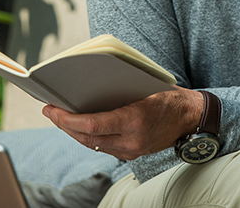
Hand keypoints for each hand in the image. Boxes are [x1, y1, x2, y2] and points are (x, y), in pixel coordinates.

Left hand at [42, 87, 202, 160]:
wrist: (191, 117)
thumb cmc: (168, 95)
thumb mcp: (143, 86)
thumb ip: (116, 90)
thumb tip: (84, 86)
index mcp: (134, 120)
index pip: (92, 125)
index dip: (67, 119)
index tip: (51, 108)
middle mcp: (131, 140)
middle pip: (88, 137)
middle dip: (64, 125)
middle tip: (49, 110)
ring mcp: (132, 150)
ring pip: (93, 144)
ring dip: (73, 132)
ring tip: (58, 117)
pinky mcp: (132, 153)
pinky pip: (103, 146)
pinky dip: (88, 135)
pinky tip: (78, 125)